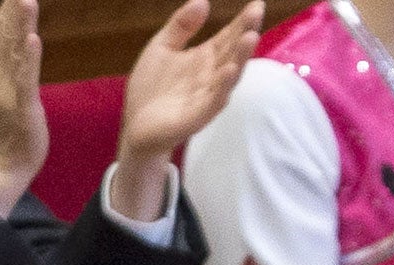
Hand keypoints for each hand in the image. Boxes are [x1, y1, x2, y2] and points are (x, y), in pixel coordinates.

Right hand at [0, 0, 47, 218]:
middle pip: (5, 33)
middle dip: (12, 8)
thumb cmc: (3, 121)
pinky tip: (33, 39)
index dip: (8, 6)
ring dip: (20, 25)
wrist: (1, 162)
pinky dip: (29, 60)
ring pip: (15, 51)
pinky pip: (26, 80)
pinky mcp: (23, 105)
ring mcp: (8, 88)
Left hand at [114, 0, 264, 218]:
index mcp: (204, 58)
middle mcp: (211, 76)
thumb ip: (181, 25)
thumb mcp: (162, 46)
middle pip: (232, 52)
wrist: (136, 124)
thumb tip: (203, 0)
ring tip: (250, 38)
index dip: (241, 21)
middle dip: (245, 34)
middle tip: (256, 14)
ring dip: (240, 58)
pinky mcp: (195, 117)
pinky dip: (222, 88)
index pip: (227, 37)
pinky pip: (212, 102)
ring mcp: (206, 97)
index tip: (256, 4)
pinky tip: (230, 72)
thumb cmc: (152, 87)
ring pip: (227, 76)